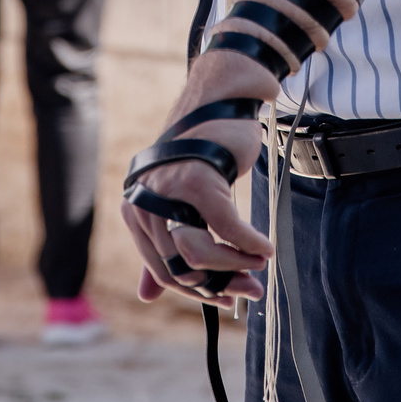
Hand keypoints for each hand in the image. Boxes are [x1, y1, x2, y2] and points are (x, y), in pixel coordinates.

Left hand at [120, 51, 276, 309]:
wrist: (220, 104)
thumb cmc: (203, 155)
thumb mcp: (179, 204)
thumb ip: (162, 247)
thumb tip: (146, 296)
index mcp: (135, 213)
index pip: (163, 271)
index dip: (198, 291)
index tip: (229, 297)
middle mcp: (143, 203)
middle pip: (180, 267)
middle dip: (220, 285)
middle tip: (250, 289)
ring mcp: (168, 191)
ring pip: (199, 253)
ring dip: (235, 266)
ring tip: (259, 264)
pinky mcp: (197, 180)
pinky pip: (227, 228)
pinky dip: (249, 243)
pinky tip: (265, 247)